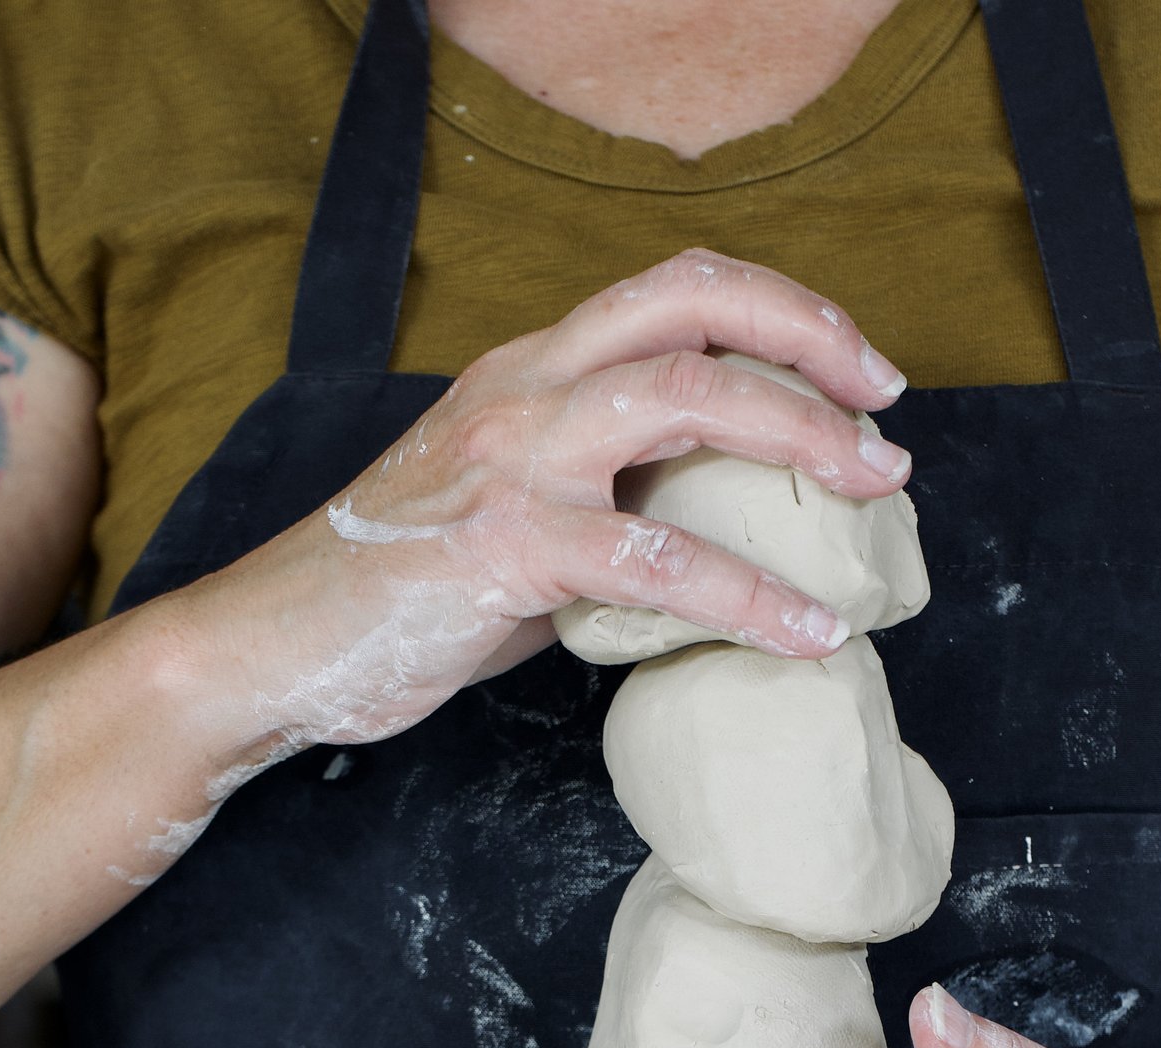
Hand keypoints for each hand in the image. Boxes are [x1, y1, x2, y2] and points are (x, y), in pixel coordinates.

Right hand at [167, 249, 913, 780]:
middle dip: (812, 345)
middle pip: (694, 309)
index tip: (857, 369)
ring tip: (874, 496)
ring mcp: (513, 460)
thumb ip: (602, 494)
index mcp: (532, 370)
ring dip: (802, 442)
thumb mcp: (511, 509)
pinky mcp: (505, 546)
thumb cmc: (400, 588)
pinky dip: (751, 596)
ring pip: (687, 401)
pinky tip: (807, 633)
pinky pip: (657, 561)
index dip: (782, 309)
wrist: (274, 644)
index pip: (673, 289)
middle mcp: (526, 388)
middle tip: (886, 416)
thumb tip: (713, 527)